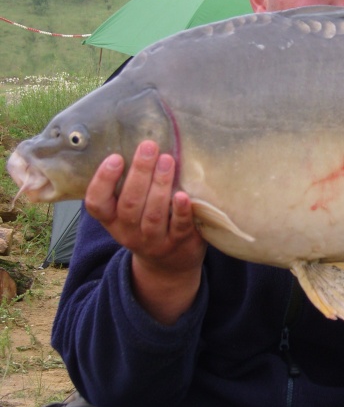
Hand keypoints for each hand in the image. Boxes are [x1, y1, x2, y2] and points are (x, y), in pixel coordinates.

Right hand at [85, 140, 205, 323]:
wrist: (169, 265)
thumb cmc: (147, 224)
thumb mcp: (129, 211)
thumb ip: (128, 186)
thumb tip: (136, 141)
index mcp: (112, 221)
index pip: (96, 204)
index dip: (103, 182)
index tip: (115, 157)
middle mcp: (128, 232)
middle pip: (130, 203)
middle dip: (139, 173)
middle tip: (149, 146)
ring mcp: (154, 240)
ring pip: (153, 214)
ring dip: (160, 186)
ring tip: (168, 160)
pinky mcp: (179, 243)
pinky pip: (179, 227)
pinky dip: (181, 211)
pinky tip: (184, 195)